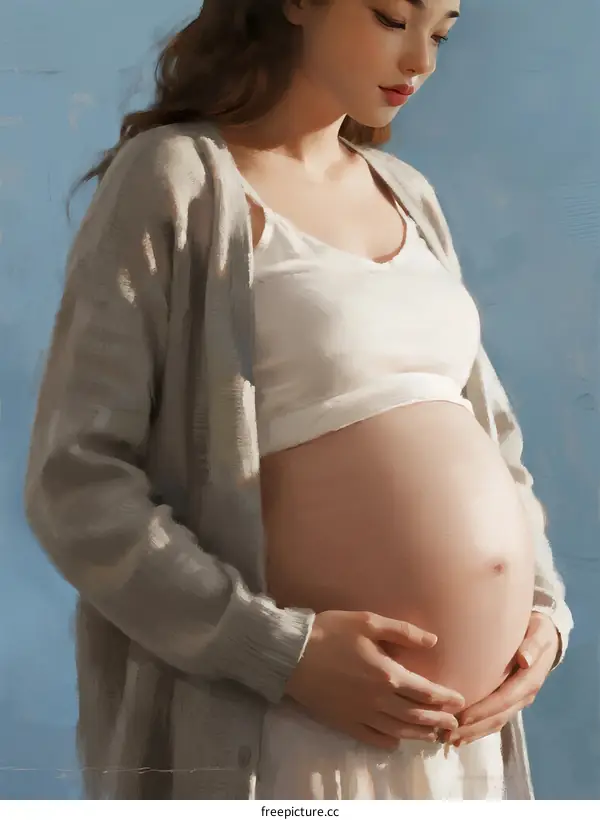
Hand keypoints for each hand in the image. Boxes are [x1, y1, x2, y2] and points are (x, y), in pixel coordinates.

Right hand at [285, 610, 465, 749]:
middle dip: (438, 720)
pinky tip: (396, 741)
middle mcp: (378, 700)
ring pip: (397, 730)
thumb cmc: (330, 632)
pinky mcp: (344, 722)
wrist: (291, 654)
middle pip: (416, 715)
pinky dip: (388, 742)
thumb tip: (433, 642)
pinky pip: (371, 738)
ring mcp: (361, 714)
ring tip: (433, 736)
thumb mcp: (368, 622)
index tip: (459, 701)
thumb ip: (403, 632)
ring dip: (419, 733)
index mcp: (387, 674)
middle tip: (454, 724)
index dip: (444, 697)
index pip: (425, 691)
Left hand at [446, 612, 558, 746]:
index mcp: (529, 680)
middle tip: (448, 734)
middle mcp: (523, 695)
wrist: (546, 638)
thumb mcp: (539, 633)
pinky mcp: (510, 701)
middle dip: (474, 727)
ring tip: (449, 739)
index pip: (504, 699)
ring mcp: (517, 701)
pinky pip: (495, 719)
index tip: (462, 717)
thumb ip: (532, 645)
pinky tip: (461, 735)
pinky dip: (478, 729)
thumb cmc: (538, 632)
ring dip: (473, 733)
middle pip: (498, 717)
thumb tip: (524, 659)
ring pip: (495, 722)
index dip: (484, 710)